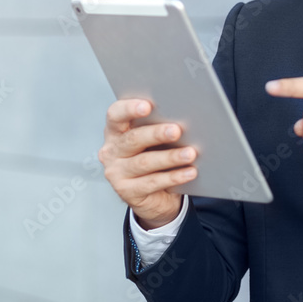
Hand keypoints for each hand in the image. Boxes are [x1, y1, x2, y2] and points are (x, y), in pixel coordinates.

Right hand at [98, 99, 196, 229]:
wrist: (153, 196)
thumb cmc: (154, 156)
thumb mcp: (154, 140)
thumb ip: (159, 126)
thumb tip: (182, 117)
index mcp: (115, 131)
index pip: (115, 115)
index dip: (129, 108)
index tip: (147, 106)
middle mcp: (112, 150)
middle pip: (133, 139)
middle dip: (156, 134)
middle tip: (176, 130)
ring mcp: (116, 172)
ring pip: (144, 162)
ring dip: (170, 157)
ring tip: (190, 153)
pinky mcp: (126, 192)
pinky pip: (152, 182)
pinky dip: (173, 177)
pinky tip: (189, 172)